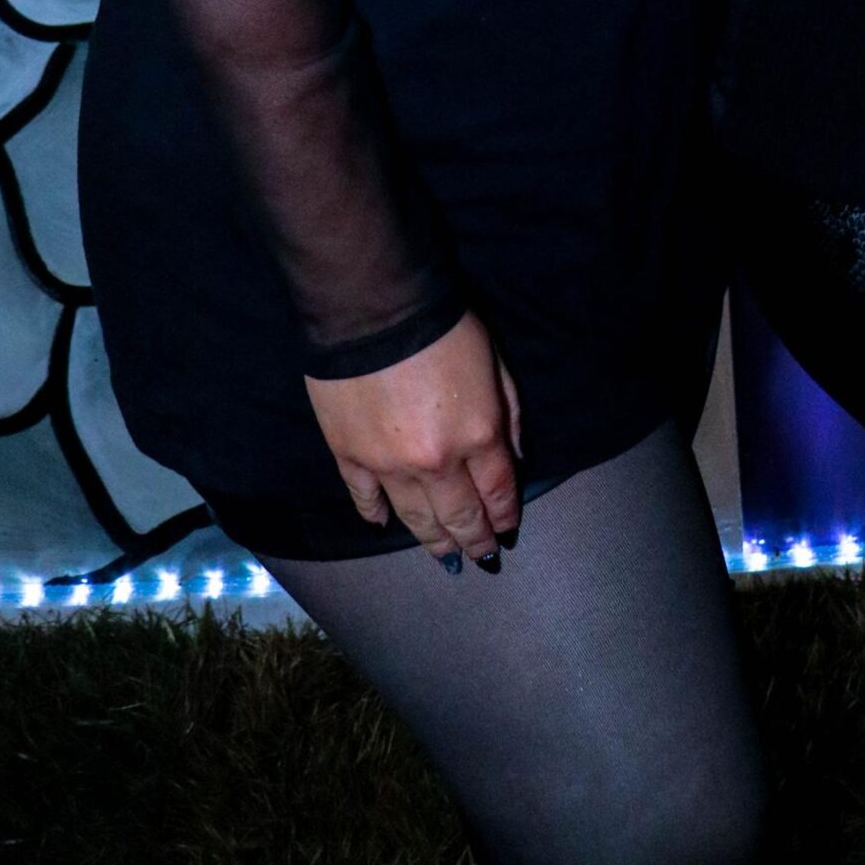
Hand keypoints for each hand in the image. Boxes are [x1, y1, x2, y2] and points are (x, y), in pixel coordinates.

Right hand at [305, 312, 522, 564]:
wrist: (375, 306)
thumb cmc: (445, 325)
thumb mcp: (495, 362)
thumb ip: (508, 413)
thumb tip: (515, 456)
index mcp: (478, 436)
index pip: (497, 493)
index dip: (503, 517)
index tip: (505, 533)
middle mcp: (436, 463)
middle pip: (459, 516)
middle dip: (474, 540)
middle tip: (480, 558)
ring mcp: (388, 466)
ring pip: (414, 519)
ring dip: (432, 540)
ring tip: (444, 557)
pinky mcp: (349, 456)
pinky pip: (364, 499)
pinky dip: (375, 515)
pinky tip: (383, 525)